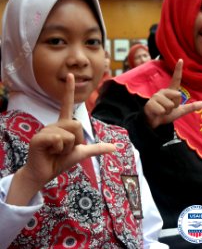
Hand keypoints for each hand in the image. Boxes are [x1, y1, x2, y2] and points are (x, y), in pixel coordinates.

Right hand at [6, 74, 115, 204]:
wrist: (44, 173)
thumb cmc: (60, 161)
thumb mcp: (82, 153)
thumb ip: (97, 148)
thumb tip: (115, 147)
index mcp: (63, 125)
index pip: (68, 104)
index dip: (69, 90)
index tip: (71, 75)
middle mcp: (54, 124)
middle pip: (77, 124)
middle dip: (77, 141)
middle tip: (64, 149)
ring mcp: (45, 130)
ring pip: (70, 134)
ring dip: (68, 148)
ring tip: (56, 151)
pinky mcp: (39, 138)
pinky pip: (59, 139)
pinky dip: (59, 150)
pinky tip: (49, 152)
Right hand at [143, 59, 201, 128]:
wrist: (154, 123)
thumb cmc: (165, 114)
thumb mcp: (180, 111)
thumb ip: (191, 107)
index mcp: (170, 92)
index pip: (176, 79)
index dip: (178, 70)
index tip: (181, 60)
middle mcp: (163, 91)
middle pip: (178, 96)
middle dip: (175, 106)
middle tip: (168, 109)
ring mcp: (156, 96)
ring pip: (170, 104)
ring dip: (167, 111)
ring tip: (162, 111)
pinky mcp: (150, 103)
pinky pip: (162, 110)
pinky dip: (161, 114)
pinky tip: (157, 113)